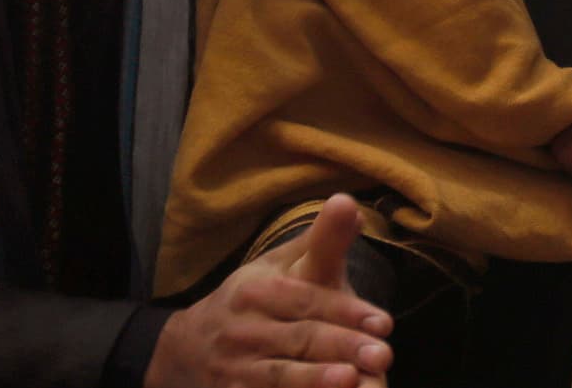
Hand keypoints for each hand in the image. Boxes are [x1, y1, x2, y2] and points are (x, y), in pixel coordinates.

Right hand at [147, 195, 395, 387]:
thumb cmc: (251, 301)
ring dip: (315, 379)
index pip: (307, 299)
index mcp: (257, 290)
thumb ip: (319, 243)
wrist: (187, 347)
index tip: (384, 322)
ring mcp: (235, 367)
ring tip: (351, 381)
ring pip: (280, 374)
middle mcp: (243, 327)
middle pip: (299, 338)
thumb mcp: (278, 267)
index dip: (345, 310)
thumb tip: (349, 203)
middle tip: (383, 355)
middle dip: (342, 346)